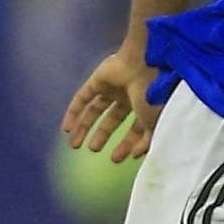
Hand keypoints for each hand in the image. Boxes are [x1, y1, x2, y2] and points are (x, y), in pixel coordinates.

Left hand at [63, 48, 161, 162]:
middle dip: (103, 136)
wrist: (148, 65)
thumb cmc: (156, 95)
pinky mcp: (98, 79)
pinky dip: (73, 113)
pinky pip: (82, 98)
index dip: (128, 144)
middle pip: (113, 120)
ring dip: (85, 127)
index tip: (121, 158)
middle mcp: (130, 96)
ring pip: (95, 110)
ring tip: (75, 146)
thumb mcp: (155, 123)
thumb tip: (136, 155)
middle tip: (94, 150)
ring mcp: (113, 87)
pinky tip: (66, 129)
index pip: (135, 128)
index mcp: (146, 106)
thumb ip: (146, 141)